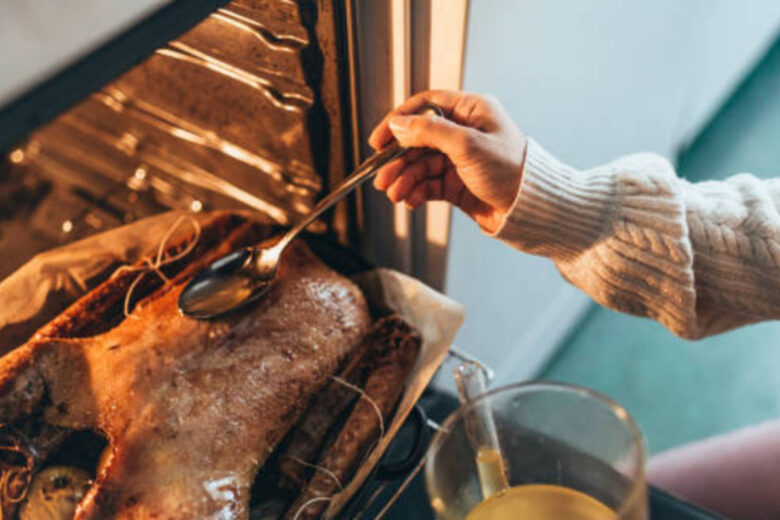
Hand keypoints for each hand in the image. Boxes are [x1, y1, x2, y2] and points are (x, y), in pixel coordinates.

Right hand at [369, 90, 526, 231]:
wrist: (532, 209)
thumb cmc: (513, 170)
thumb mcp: (467, 144)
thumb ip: (429, 132)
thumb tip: (398, 124)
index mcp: (471, 111)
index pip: (425, 107)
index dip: (399, 121)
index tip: (379, 139)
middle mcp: (464, 133)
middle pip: (418, 140)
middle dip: (398, 160)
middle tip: (382, 176)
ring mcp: (460, 160)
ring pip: (421, 166)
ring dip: (404, 179)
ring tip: (395, 194)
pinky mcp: (458, 184)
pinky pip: (429, 185)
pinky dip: (416, 192)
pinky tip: (410, 200)